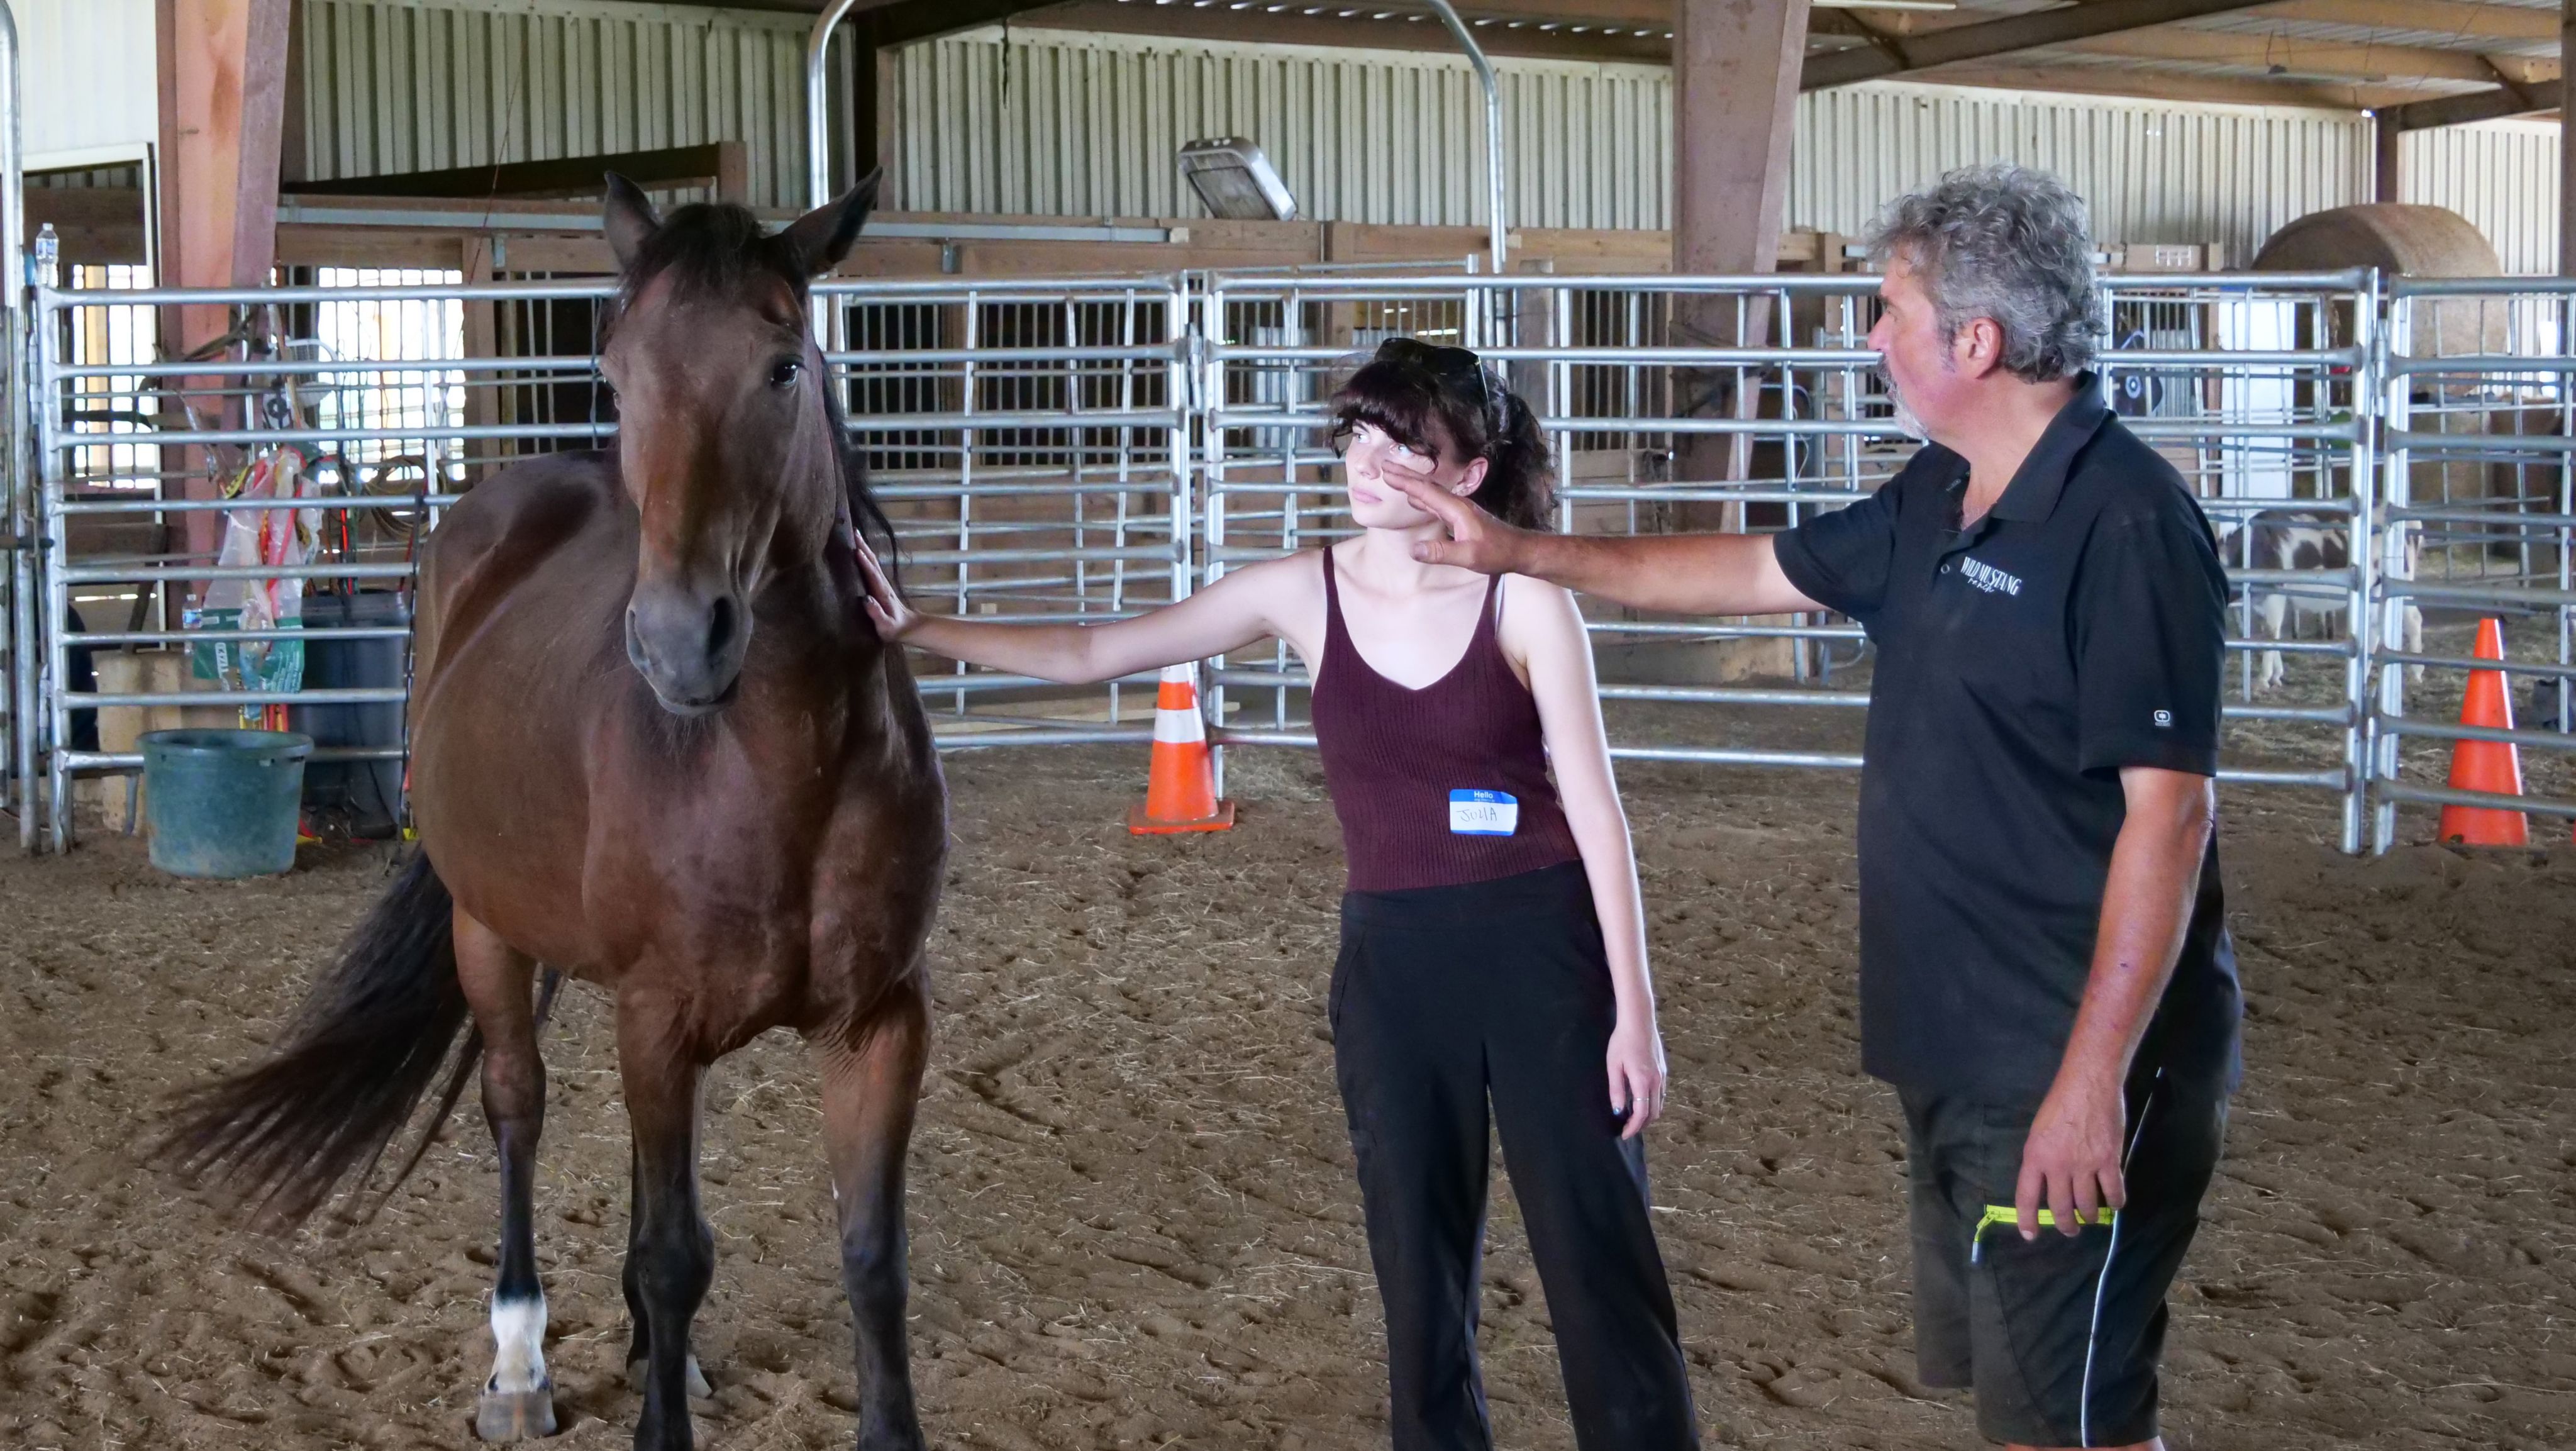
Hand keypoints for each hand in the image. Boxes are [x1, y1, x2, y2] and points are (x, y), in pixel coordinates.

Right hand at [854, 533, 919, 640]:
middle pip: (873, 561)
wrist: (909, 627)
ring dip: (865, 547)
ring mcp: (882, 582)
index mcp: (882, 593)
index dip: (865, 563)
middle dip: (864, 547)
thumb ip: (877, 614)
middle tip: (853, 531)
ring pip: (873, 561)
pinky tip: (860, 549)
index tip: (856, 550)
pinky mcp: (880, 584)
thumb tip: (866, 600)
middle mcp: (883, 584)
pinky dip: (866, 555)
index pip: (872, 574)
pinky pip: (872, 565)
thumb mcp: (885, 626)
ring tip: (855, 534)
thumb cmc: (895, 629)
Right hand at [1383, 469, 1529, 576]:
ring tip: (1395, 478)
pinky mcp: (1462, 517)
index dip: (1405, 482)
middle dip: (1405, 475)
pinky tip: (1416, 499)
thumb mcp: (1469, 556)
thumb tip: (1413, 549)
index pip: (1426, 491)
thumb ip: (1441, 553)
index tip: (1386, 473)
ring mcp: (1460, 510)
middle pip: (1427, 486)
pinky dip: (1422, 496)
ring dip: (1412, 484)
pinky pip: (1437, 502)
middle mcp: (1458, 504)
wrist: (1520, 550)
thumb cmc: (1497, 553)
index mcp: (1457, 509)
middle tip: (1385, 466)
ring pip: (1431, 492)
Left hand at [1605, 1011, 1668, 1140]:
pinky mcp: (1663, 1069)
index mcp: (1643, 1081)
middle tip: (1627, 1128)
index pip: (1641, 1114)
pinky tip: (1642, 1101)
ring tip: (1634, 1118)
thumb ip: (1616, 1090)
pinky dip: (1653, 1103)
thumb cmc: (1622, 1041)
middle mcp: (1656, 1081)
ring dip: (1649, 1115)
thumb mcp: (1614, 1065)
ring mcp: (1662, 1075)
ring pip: (1659, 1104)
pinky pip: (1661, 1093)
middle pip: (1654, 1113)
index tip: (1624, 1135)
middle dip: (1641, 1125)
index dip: (1633, 1128)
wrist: (1639, 1020)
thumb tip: (1618, 1111)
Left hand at [2015, 1074, 2126, 1238]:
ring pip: (2087, 1205)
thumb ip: (2041, 1158)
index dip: (2027, 1220)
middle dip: (2065, 1224)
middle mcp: (2058, 1165)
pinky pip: (2113, 1192)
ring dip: (2089, 1216)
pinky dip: (2115, 1203)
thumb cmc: (2059, 1103)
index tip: (2030, 1235)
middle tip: (2069, 1230)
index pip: (2027, 1196)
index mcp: (2035, 1157)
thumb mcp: (2038, 1131)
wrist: (2088, 1084)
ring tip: (2090, 1218)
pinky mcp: (2110, 1161)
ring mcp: (2085, 1165)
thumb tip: (2047, 1182)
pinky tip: (2114, 1204)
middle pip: (2061, 1207)